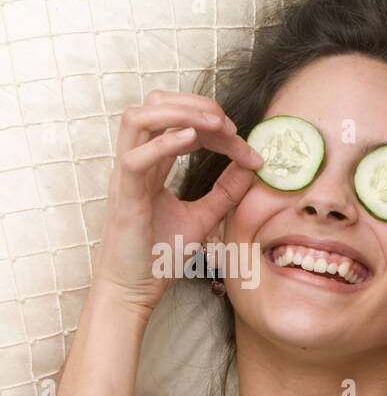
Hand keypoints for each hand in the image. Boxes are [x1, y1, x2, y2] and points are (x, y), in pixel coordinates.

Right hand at [95, 90, 262, 314]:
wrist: (134, 290)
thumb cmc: (158, 256)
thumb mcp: (204, 217)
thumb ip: (225, 192)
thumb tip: (252, 167)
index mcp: (151, 164)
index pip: (181, 124)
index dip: (216, 128)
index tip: (248, 150)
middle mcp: (136, 162)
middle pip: (155, 105)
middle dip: (197, 106)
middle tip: (232, 128)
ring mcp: (126, 176)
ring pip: (137, 119)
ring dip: (180, 113)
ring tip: (217, 126)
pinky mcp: (124, 196)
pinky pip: (135, 157)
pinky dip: (163, 143)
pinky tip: (192, 141)